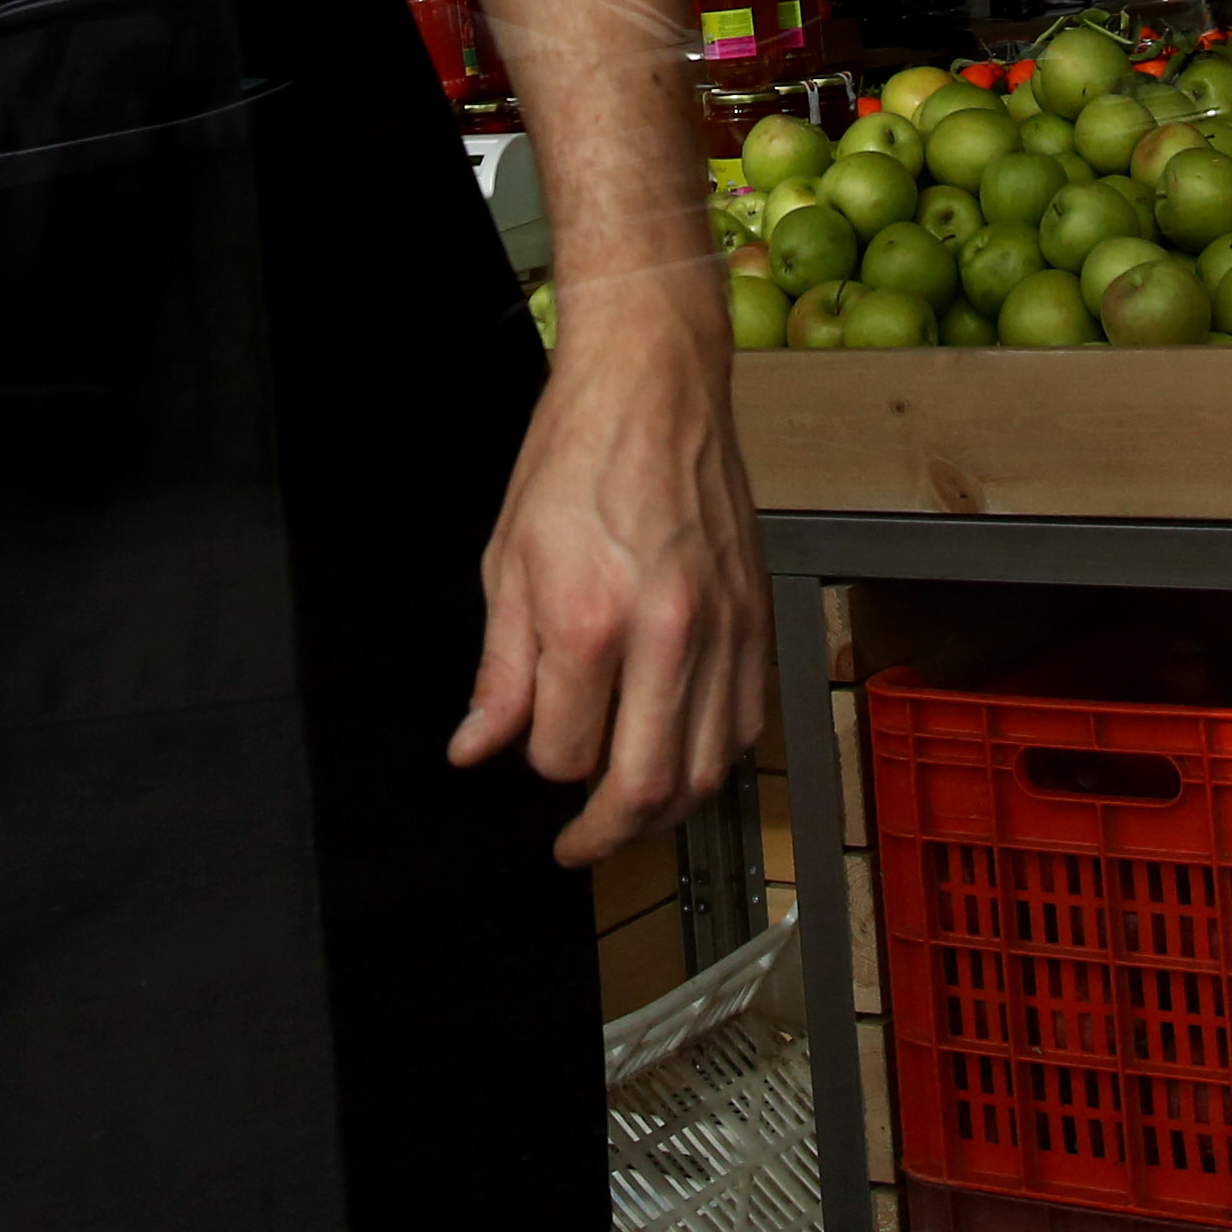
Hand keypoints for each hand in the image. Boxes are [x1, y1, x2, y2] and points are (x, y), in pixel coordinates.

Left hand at [452, 308, 769, 866]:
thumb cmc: (575, 457)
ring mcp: (722, 628)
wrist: (652, 386)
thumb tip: (474, 748)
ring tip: (630, 811)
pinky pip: (748, 721)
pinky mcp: (756, 616)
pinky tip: (685, 754)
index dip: (538, 767)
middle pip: (644, 787)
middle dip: (604, 834)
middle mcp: (666, 634)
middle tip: (578, 846)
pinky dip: (717, 757)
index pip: (563, 753)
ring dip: (665, 809)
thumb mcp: (506, 562)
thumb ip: (497, 671)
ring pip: (707, 768)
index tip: (528, 753)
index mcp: (589, 620)